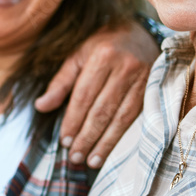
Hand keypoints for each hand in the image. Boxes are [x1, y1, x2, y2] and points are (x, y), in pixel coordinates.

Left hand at [34, 20, 158, 167]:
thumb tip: (40, 106)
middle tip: (74, 156)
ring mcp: (143, 79)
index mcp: (102, 56)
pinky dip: (122, 136)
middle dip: (87, 136)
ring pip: (121, 117)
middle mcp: (124, 67)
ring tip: (91, 161)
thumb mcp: (78, 56)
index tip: (64, 140)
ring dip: (105, 142)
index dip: (73, 120)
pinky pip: (136, 117)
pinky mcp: (154, 89)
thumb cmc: (102, 46)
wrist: (140, 34)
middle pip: (102, 109)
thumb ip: (60, 82)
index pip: (84, 95)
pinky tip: (112, 150)